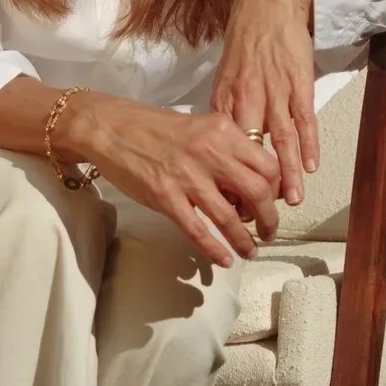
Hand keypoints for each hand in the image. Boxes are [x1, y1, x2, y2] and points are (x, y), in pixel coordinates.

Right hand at [54, 92, 280, 266]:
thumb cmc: (153, 128)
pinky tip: (223, 259)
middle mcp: (210, 152)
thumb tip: (247, 183)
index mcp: (222, 131)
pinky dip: (215, 249)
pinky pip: (198, 230)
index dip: (276, 189)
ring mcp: (187, 176)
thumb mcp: (200, 126)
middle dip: (268, 218)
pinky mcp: (165, 197)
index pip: (267, 164)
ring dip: (244, 240)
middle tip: (267, 231)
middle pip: (258, 192)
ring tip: (250, 251)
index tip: (272, 202)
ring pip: (230, 217)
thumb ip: (226, 149)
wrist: (109, 127)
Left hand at [211, 0, 317, 207]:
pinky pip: (305, 120)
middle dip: (256, 182)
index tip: (230, 203)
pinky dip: (309, 144)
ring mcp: (276, 92)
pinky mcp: (300, 85)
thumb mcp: (224, 78)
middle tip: (260, 213)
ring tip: (290, 201)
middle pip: (251, 150)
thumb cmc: (245, 45)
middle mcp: (249, 99)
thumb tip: (218, 147)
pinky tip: (311, 167)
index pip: (225, 148)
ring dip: (287, 173)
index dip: (227, 175)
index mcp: (227, 99)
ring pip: (281, 140)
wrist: (268, 8)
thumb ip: (223, 113)